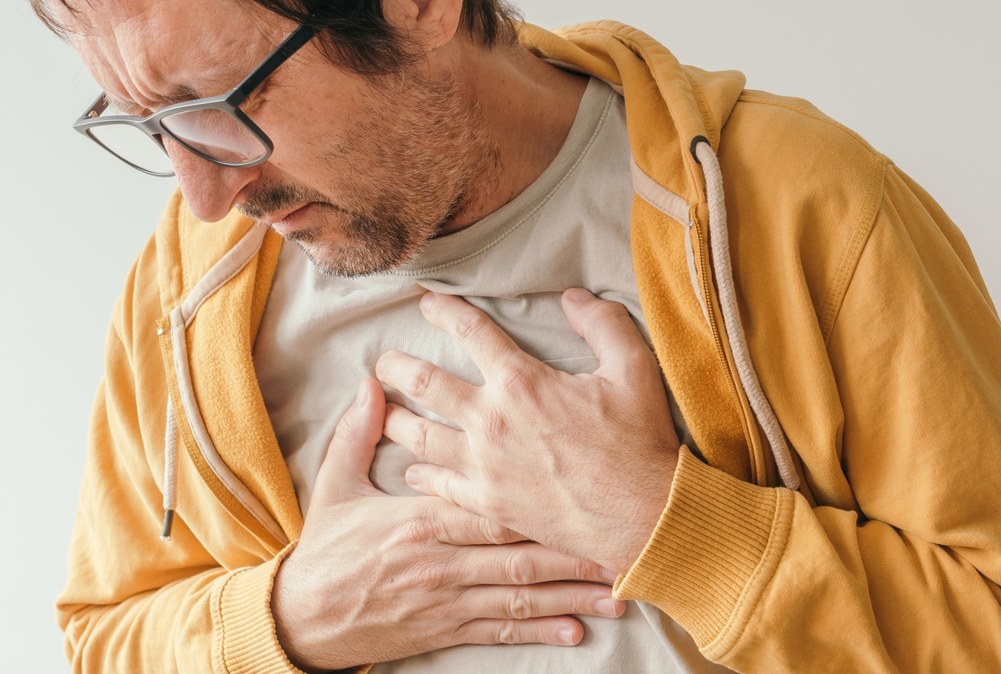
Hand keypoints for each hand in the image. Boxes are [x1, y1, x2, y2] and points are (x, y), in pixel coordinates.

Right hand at [271, 378, 624, 671]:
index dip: (536, 492)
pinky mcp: (446, 631)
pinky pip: (501, 630)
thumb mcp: (335, 486)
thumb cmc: (326, 549)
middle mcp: (443, 562)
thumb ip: (358, 434)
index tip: (578, 482)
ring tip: (616, 590)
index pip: (488, 501)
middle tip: (621, 541)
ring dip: (571, 594)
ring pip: (521, 596)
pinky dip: (539, 630)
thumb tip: (371, 385)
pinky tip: (576, 630)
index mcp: (422, 520)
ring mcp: (448, 600)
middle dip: (573, 549)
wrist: (301, 618)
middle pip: (519, 552)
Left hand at [376, 288, 679, 574]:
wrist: (642, 514)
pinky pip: (438, 485)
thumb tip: (573, 297)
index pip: (470, 331)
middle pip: (424, 383)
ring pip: (419, 436)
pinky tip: (413, 469)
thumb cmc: (639, 441)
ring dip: (396, 419)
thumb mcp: (633, 368)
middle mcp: (491, 420)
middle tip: (384, 361)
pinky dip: (420, 474)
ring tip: (385, 411)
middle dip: (397, 367)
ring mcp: (484, 466)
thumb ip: (602, 323)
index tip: (427, 302)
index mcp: (522, 381)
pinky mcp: (487, 503)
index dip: (444, 310)